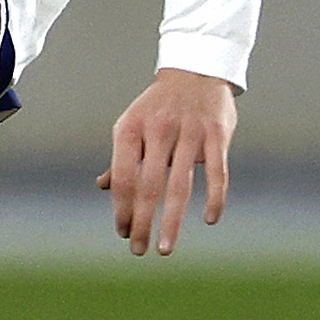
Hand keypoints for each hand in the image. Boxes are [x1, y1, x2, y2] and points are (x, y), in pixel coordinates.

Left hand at [100, 69, 237, 256]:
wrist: (195, 69)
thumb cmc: (159, 105)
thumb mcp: (133, 124)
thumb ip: (122, 157)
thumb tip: (103, 187)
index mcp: (131, 129)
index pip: (123, 178)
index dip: (122, 209)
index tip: (124, 232)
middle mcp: (158, 130)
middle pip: (148, 187)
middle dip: (142, 223)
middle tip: (138, 250)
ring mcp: (189, 132)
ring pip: (179, 185)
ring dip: (172, 221)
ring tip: (165, 248)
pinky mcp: (217, 134)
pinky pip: (217, 172)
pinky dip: (214, 198)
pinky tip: (209, 220)